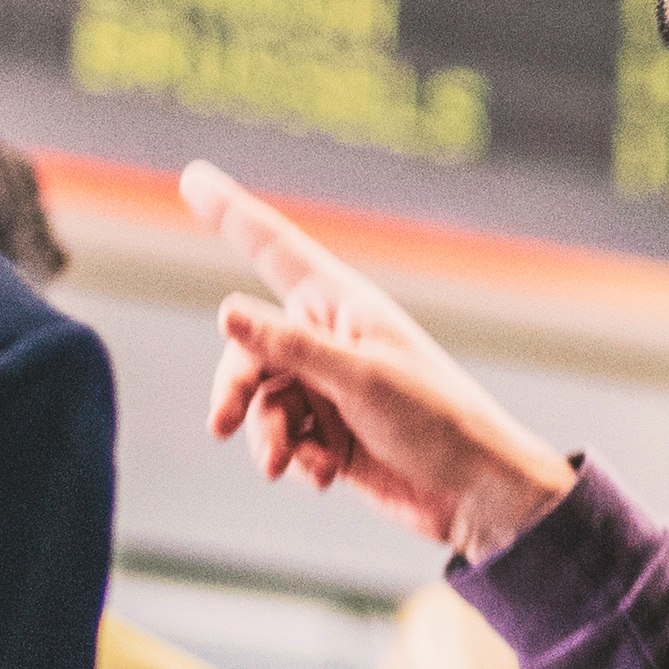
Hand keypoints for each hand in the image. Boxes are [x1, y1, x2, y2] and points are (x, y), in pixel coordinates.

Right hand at [190, 164, 579, 562]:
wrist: (476, 492)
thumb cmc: (437, 421)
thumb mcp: (360, 379)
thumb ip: (289, 349)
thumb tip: (226, 313)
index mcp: (342, 305)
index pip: (272, 249)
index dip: (230, 213)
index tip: (191, 176)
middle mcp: (328, 341)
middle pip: (249, 348)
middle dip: (235, 387)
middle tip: (222, 424)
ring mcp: (327, 390)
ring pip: (262, 402)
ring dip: (268, 435)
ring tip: (285, 465)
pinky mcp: (329, 436)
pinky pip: (284, 439)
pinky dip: (297, 459)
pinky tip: (324, 474)